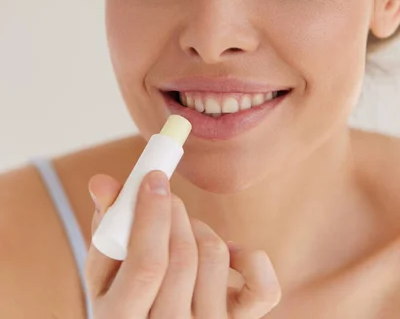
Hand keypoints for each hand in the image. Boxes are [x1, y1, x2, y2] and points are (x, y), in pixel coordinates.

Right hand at [85, 170, 281, 317]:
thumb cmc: (124, 302)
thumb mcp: (103, 275)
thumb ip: (105, 229)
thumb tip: (102, 181)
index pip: (147, 265)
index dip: (152, 214)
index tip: (153, 178)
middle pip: (183, 257)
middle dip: (173, 212)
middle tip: (163, 197)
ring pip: (214, 258)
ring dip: (199, 228)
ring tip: (182, 230)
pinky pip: (262, 287)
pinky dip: (248, 257)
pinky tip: (226, 253)